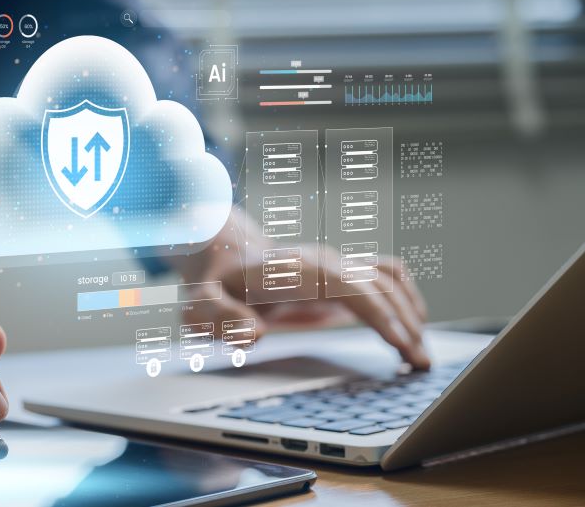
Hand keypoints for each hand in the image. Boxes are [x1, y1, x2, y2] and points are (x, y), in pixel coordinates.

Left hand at [178, 212, 429, 368]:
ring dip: (411, 314)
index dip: (378, 312)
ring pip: (388, 279)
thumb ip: (220, 318)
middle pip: (378, 284)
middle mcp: (321, 260)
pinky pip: (385, 277)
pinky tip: (412, 330)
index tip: (401, 343)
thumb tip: (253, 334)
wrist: (221, 254)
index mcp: (293, 269)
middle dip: (405, 323)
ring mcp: (334, 263)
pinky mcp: (341, 273)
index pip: (349, 285)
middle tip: (420, 365)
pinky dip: (406, 300)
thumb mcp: (199, 304)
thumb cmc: (212, 284)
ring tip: (421, 357)